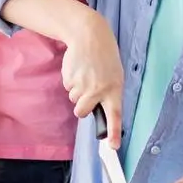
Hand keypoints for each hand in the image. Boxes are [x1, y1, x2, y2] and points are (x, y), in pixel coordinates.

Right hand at [61, 8, 123, 147]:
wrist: (89, 35)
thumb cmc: (104, 57)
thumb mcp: (113, 74)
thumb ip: (108, 93)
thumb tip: (98, 110)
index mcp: (114, 90)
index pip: (115, 116)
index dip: (114, 133)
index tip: (113, 147)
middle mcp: (98, 90)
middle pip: (82, 112)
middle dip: (81, 106)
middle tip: (87, 91)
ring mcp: (82, 85)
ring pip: (73, 99)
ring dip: (76, 90)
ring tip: (84, 73)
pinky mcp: (69, 78)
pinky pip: (67, 87)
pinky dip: (70, 80)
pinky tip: (78, 68)